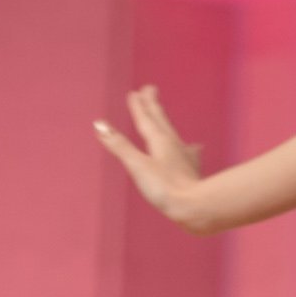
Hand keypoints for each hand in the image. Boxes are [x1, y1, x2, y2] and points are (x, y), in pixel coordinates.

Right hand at [93, 85, 204, 222]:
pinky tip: (196, 148)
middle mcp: (175, 145)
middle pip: (161, 121)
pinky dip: (188, 147)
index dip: (139, 106)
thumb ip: (119, 145)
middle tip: (150, 89)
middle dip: (153, 106)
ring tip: (164, 115)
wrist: (195, 206)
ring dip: (165, 123)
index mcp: (160, 141)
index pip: (146, 119)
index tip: (135, 92)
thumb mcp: (137, 165)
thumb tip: (99, 124)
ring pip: (173, 134)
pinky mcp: (191, 172)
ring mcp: (185, 158)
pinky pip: (189, 153)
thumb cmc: (165, 188)